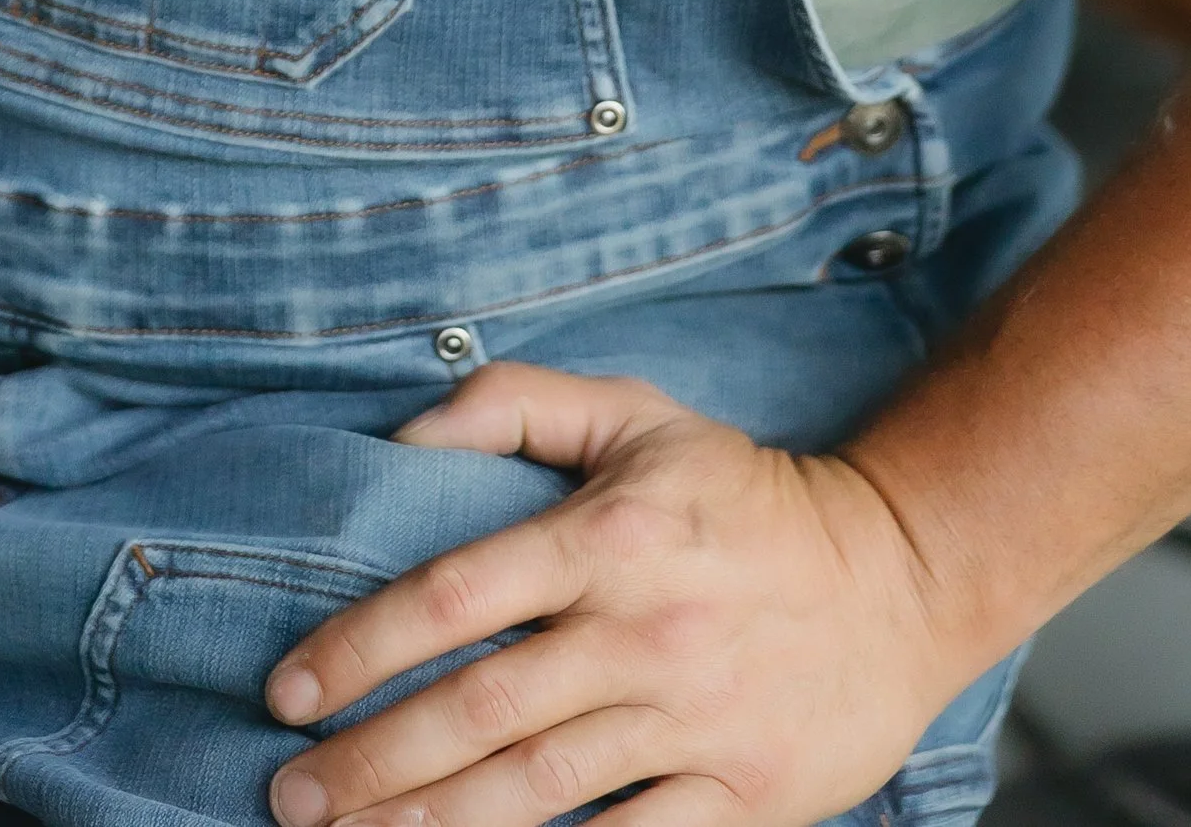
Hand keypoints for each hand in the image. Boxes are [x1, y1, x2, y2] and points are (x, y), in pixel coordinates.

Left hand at [264, 363, 968, 826]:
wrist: (900, 576)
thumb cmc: (741, 495)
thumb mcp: (634, 414)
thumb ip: (513, 404)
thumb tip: (407, 433)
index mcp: (609, 535)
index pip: (454, 596)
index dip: (360, 648)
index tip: (289, 690)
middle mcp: (646, 630)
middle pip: (483, 711)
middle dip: (374, 763)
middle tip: (291, 796)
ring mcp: (696, 721)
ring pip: (541, 792)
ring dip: (435, 825)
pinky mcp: (745, 796)